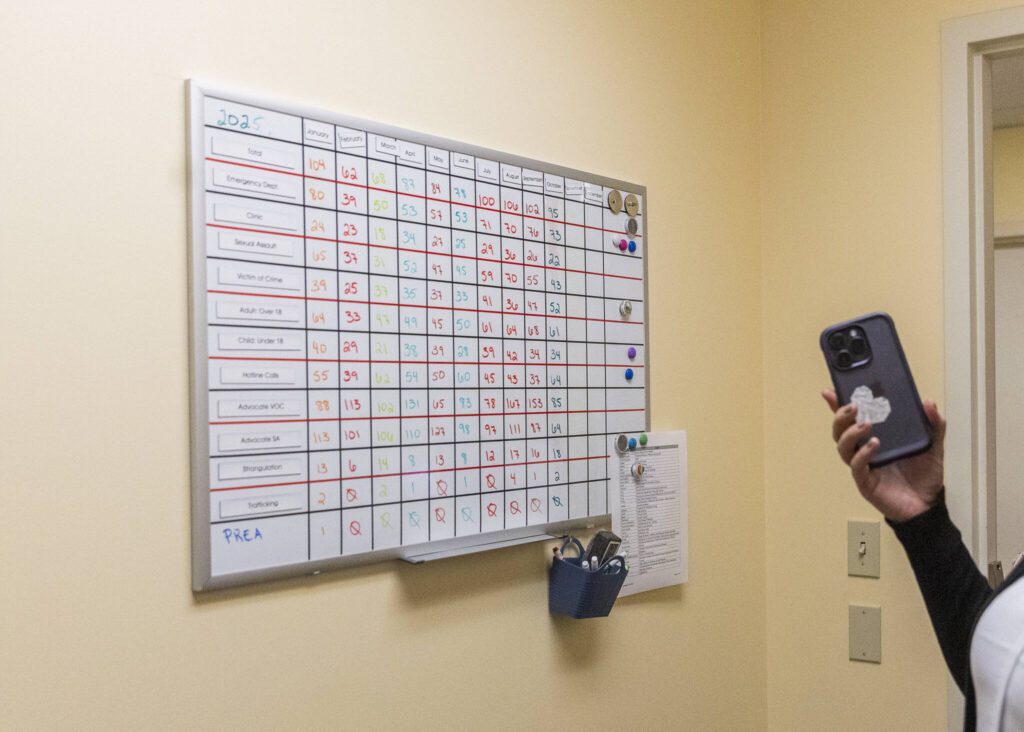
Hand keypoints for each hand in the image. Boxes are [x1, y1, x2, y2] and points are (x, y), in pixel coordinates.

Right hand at [822, 389, 945, 521]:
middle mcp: (863, 450)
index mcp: (874, 438)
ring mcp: (863, 466)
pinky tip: (874, 445)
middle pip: (839, 430)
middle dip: (840, 416)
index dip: (838, 405)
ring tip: (866, 424)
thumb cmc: (924, 476)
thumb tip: (929, 402)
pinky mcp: (865, 481)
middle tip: (853, 406)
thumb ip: (934, 424)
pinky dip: (862, 453)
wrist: (928, 505)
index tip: (831, 391)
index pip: (851, 419)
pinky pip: (856, 465)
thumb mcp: (933, 445)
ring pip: (842, 446)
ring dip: (850, 433)